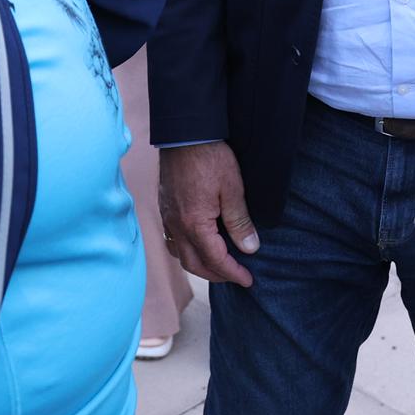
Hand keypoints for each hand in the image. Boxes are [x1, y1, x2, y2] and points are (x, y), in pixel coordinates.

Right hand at [158, 142, 256, 285]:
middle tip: (237, 276)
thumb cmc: (210, 158)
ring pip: (180, 254)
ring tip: (218, 265)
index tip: (248, 280)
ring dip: (199, 265)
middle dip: (217, 275)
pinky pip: (172, 240)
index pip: (215, 260)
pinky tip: (198, 245)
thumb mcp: (233, 189)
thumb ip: (239, 222)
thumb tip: (249, 249)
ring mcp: (167, 217)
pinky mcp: (164, 208)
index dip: (233, 273)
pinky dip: (186, 250)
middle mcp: (177, 226)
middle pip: (194, 264)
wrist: (184, 134)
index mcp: (194, 224)